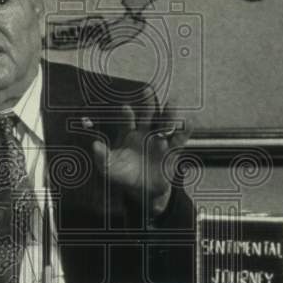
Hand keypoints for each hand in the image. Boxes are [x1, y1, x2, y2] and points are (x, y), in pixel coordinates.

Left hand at [90, 102, 190, 218]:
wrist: (143, 190)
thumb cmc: (124, 175)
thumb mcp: (110, 168)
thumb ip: (102, 157)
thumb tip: (94, 145)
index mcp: (129, 134)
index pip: (128, 120)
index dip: (127, 114)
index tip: (126, 108)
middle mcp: (145, 133)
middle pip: (148, 114)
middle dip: (148, 103)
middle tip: (147, 91)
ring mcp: (160, 140)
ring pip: (165, 123)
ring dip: (168, 113)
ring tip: (172, 103)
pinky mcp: (172, 150)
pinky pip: (180, 139)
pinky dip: (185, 131)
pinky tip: (187, 123)